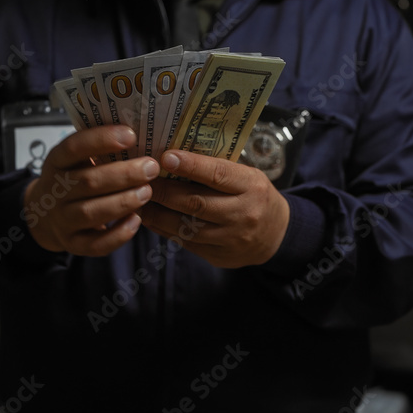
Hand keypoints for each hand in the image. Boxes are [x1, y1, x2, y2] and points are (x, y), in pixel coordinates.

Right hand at [23, 126, 159, 255]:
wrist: (44, 215)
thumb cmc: (73, 179)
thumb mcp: (77, 159)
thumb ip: (100, 149)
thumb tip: (142, 132)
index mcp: (57, 162)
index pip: (74, 147)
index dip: (101, 140)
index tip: (131, 135)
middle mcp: (56, 191)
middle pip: (87, 182)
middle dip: (123, 175)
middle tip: (151, 167)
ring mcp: (62, 220)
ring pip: (91, 213)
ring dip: (122, 202)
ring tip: (147, 192)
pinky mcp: (73, 243)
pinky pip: (95, 244)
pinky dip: (117, 235)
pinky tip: (136, 221)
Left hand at [140, 150, 289, 267]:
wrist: (276, 235)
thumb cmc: (254, 196)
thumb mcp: (247, 176)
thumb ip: (217, 169)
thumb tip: (173, 156)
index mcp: (251, 186)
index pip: (218, 174)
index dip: (190, 166)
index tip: (165, 157)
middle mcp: (243, 213)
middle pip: (196, 202)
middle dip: (164, 191)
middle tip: (140, 180)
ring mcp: (231, 238)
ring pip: (186, 226)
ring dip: (157, 213)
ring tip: (137, 200)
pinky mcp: (219, 256)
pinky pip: (186, 242)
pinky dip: (164, 230)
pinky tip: (150, 219)